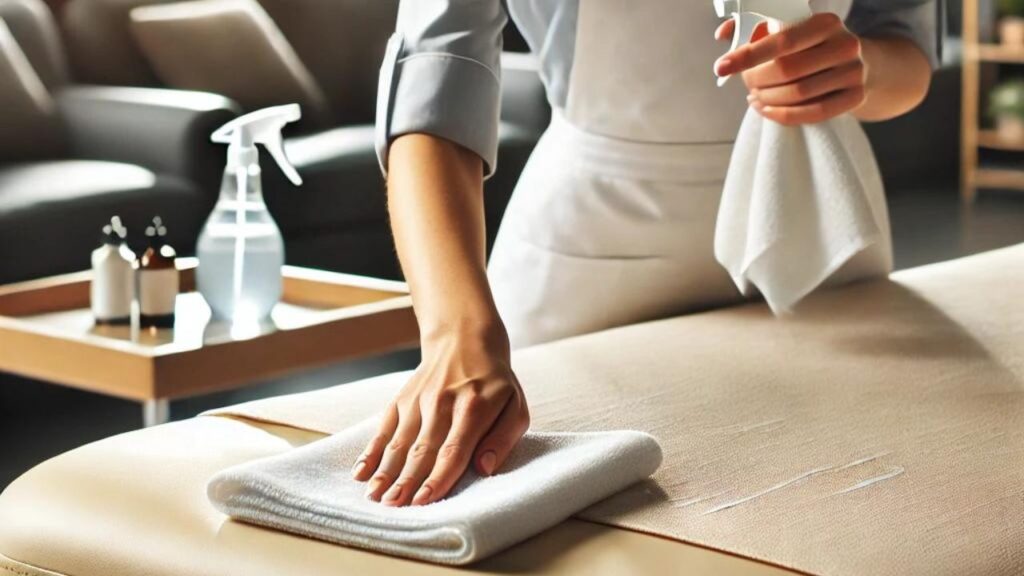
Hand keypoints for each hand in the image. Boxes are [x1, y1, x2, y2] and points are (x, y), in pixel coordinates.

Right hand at [352, 326, 529, 506]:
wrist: (464, 338)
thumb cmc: (494, 383)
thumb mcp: (515, 406)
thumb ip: (503, 439)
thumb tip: (483, 468)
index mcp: (474, 407)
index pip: (454, 449)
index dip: (439, 477)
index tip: (425, 501)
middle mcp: (442, 402)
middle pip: (423, 448)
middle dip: (407, 480)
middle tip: (394, 506)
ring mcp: (418, 399)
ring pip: (400, 441)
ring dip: (386, 470)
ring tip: (375, 496)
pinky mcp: (402, 398)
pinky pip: (385, 427)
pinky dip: (372, 450)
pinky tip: (361, 471)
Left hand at [715, 13, 866, 125]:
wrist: (859, 63)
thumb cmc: (813, 47)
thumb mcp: (790, 31)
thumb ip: (754, 28)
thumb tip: (723, 34)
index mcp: (825, 23)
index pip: (781, 41)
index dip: (748, 56)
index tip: (721, 67)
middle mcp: (844, 45)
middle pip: (787, 70)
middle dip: (756, 80)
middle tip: (746, 83)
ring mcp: (853, 72)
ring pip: (797, 94)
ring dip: (766, 99)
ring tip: (754, 96)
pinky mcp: (855, 97)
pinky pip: (812, 113)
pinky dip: (782, 115)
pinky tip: (765, 109)